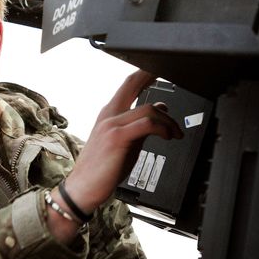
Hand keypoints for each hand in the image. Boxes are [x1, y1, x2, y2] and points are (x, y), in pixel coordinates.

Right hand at [58, 70, 182, 215]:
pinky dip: (162, 128)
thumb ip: (141, 126)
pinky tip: (168, 137)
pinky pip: (146, 124)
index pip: (128, 85)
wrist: (83, 188)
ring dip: (168, 121)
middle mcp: (109, 115)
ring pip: (148, 109)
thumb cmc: (101, 168)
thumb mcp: (125, 142)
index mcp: (109, 114)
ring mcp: (112, 125)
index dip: (145, 74)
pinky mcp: (117, 138)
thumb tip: (160, 112)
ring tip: (175, 133)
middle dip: (152, 75)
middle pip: (132, 83)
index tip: (161, 70)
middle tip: (171, 73)